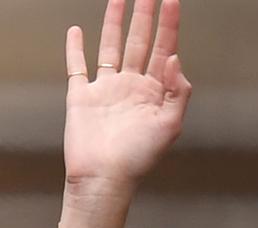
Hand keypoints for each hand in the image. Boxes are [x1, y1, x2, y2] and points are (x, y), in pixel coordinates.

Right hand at [64, 0, 190, 191]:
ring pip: (111, 47)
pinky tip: (77, 32)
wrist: (104, 176)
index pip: (164, 51)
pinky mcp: (83, 96)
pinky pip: (78, 67)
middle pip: (140, 43)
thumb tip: (175, 58)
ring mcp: (107, 90)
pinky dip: (75, 49)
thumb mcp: (169, 127)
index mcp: (154, 94)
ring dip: (115, 23)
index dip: (169, 26)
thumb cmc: (138, 159)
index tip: (171, 1)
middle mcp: (131, 88)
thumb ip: (178, 92)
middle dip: (145, 16)